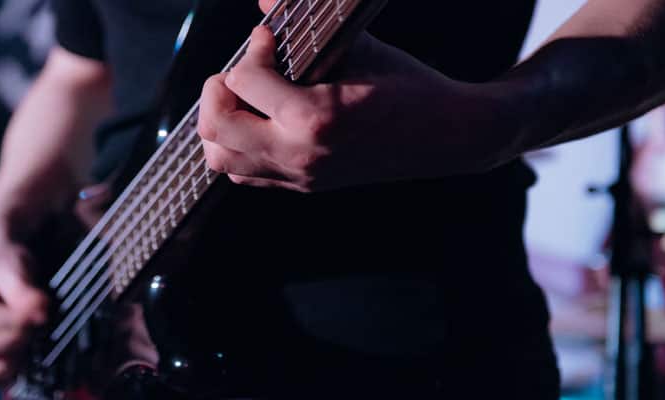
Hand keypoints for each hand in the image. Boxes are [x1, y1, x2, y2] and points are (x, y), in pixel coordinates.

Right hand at [0, 224, 46, 392]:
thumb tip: (38, 309)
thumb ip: (23, 287)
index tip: (41, 310)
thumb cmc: (2, 263)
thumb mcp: (14, 263)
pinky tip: (21, 352)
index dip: (12, 320)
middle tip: (39, 322)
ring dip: (10, 359)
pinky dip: (3, 374)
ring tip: (30, 336)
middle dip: (15, 338)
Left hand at [197, 9, 509, 191]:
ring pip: (221, 158)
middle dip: (218, 88)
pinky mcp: (303, 186)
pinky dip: (237, 146)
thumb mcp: (360, 46)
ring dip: (221, 122)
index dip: (253, 48)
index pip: (243, 80)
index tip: (271, 38)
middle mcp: (299, 154)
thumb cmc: (409, 87)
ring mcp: (299, 176)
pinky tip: (258, 120)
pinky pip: (244, 174)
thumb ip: (307, 21)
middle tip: (243, 69)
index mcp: (314, 118)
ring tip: (244, 96)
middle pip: (216, 126)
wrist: (448, 137)